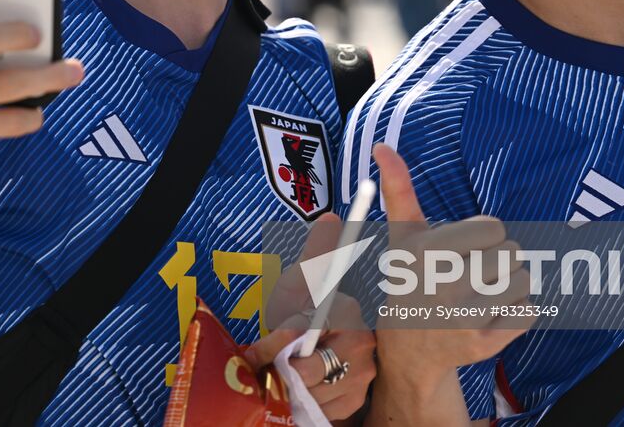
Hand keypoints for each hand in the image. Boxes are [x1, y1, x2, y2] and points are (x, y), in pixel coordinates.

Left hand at [247, 215, 377, 420]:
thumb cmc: (305, 316)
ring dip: (290, 391)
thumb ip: (314, 257)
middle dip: (283, 371)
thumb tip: (331, 215)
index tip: (259, 352)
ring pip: (315, 393)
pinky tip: (297, 395)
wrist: (315, 358)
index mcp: (349, 313)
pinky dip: (303, 406)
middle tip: (265, 369)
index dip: (281, 342)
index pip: (312, 330)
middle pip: (314, 369)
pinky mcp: (356, 402)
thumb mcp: (301, 286)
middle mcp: (363, 346)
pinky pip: (321, 411)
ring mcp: (363, 376)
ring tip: (279, 381)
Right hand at [373, 144, 531, 378]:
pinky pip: (528, 312)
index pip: (494, 228)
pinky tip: (487, 316)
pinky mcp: (485, 344)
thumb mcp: (403, 234)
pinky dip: (515, 312)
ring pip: (524, 281)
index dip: (482, 237)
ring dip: (508, 286)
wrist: (409, 347)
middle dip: (497, 260)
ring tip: (479, 294)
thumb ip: (398, 188)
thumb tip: (381, 144)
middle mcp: (445, 284)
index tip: (460, 251)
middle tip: (471, 273)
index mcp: (428, 250)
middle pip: (514, 252)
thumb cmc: (413, 276)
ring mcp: (465, 317)